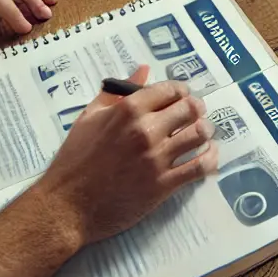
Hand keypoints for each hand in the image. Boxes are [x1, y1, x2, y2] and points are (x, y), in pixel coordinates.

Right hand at [32, 67, 218, 245]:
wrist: (67, 206)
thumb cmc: (74, 161)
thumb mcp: (89, 117)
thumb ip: (117, 92)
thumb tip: (143, 70)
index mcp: (128, 110)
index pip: (171, 90)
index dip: (180, 91)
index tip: (181, 97)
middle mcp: (146, 130)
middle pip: (191, 108)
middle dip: (196, 109)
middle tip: (193, 115)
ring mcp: (157, 158)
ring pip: (199, 134)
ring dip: (205, 131)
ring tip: (201, 133)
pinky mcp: (164, 185)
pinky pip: (200, 166)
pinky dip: (211, 158)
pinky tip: (209, 155)